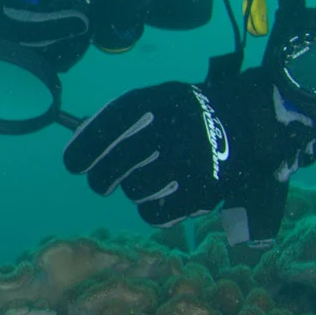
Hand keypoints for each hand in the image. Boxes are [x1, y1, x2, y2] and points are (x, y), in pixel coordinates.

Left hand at [60, 80, 236, 227]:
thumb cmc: (182, 115)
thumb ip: (117, 118)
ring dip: (134, 189)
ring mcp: (188, 163)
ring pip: (134, 191)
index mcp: (154, 103)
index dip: (83, 151)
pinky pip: (155, 214)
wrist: (241, 124)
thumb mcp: (154, 99)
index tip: (74, 165)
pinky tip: (160, 195)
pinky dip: (151, 209)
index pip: (104, 130)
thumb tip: (78, 142)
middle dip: (101, 178)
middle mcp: (171, 131)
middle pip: (113, 167)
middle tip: (102, 182)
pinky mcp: (202, 192)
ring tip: (147, 179)